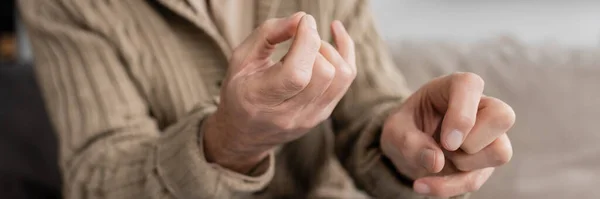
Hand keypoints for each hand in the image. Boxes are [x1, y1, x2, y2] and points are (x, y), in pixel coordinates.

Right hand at [203, 13, 356, 172]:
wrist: (244, 133)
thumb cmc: (240, 90)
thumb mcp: (241, 59)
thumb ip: (268, 34)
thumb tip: (302, 19)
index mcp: (260, 100)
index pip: (296, 74)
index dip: (306, 42)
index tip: (303, 22)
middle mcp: (288, 114)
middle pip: (323, 74)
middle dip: (316, 45)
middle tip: (300, 36)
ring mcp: (310, 118)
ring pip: (341, 77)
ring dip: (330, 51)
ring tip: (311, 45)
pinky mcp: (323, 114)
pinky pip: (347, 80)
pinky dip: (345, 53)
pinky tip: (335, 36)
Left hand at [381, 73, 514, 196]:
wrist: (406, 147)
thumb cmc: (404, 127)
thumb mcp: (395, 130)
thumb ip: (409, 141)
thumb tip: (437, 162)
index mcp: (455, 87)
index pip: (471, 86)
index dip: (462, 116)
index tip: (447, 142)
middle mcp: (480, 107)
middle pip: (502, 117)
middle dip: (472, 141)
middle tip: (446, 146)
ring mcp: (489, 136)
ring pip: (500, 152)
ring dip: (463, 164)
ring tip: (440, 156)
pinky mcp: (484, 162)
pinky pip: (478, 179)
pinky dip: (449, 186)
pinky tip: (423, 185)